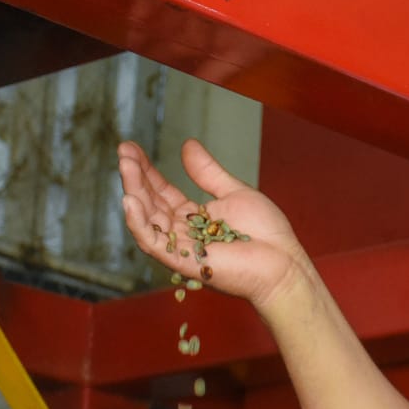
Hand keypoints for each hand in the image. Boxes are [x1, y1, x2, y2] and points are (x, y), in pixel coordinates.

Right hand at [118, 138, 307, 309]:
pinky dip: (138, 223)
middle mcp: (183, 233)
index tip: (132, 148)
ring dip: (134, 192)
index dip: (147, 171)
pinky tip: (130, 200)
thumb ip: (207, 172)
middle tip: (124, 151)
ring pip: (147, 219)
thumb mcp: (234, 192)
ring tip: (126, 166)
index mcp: (194, 218)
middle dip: (136, 177)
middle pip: (150, 203)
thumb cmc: (266, 233)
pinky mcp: (183, 262)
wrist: (284, 263)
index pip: (162, 192)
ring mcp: (181, 248)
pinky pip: (152, 243)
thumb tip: (187, 145)